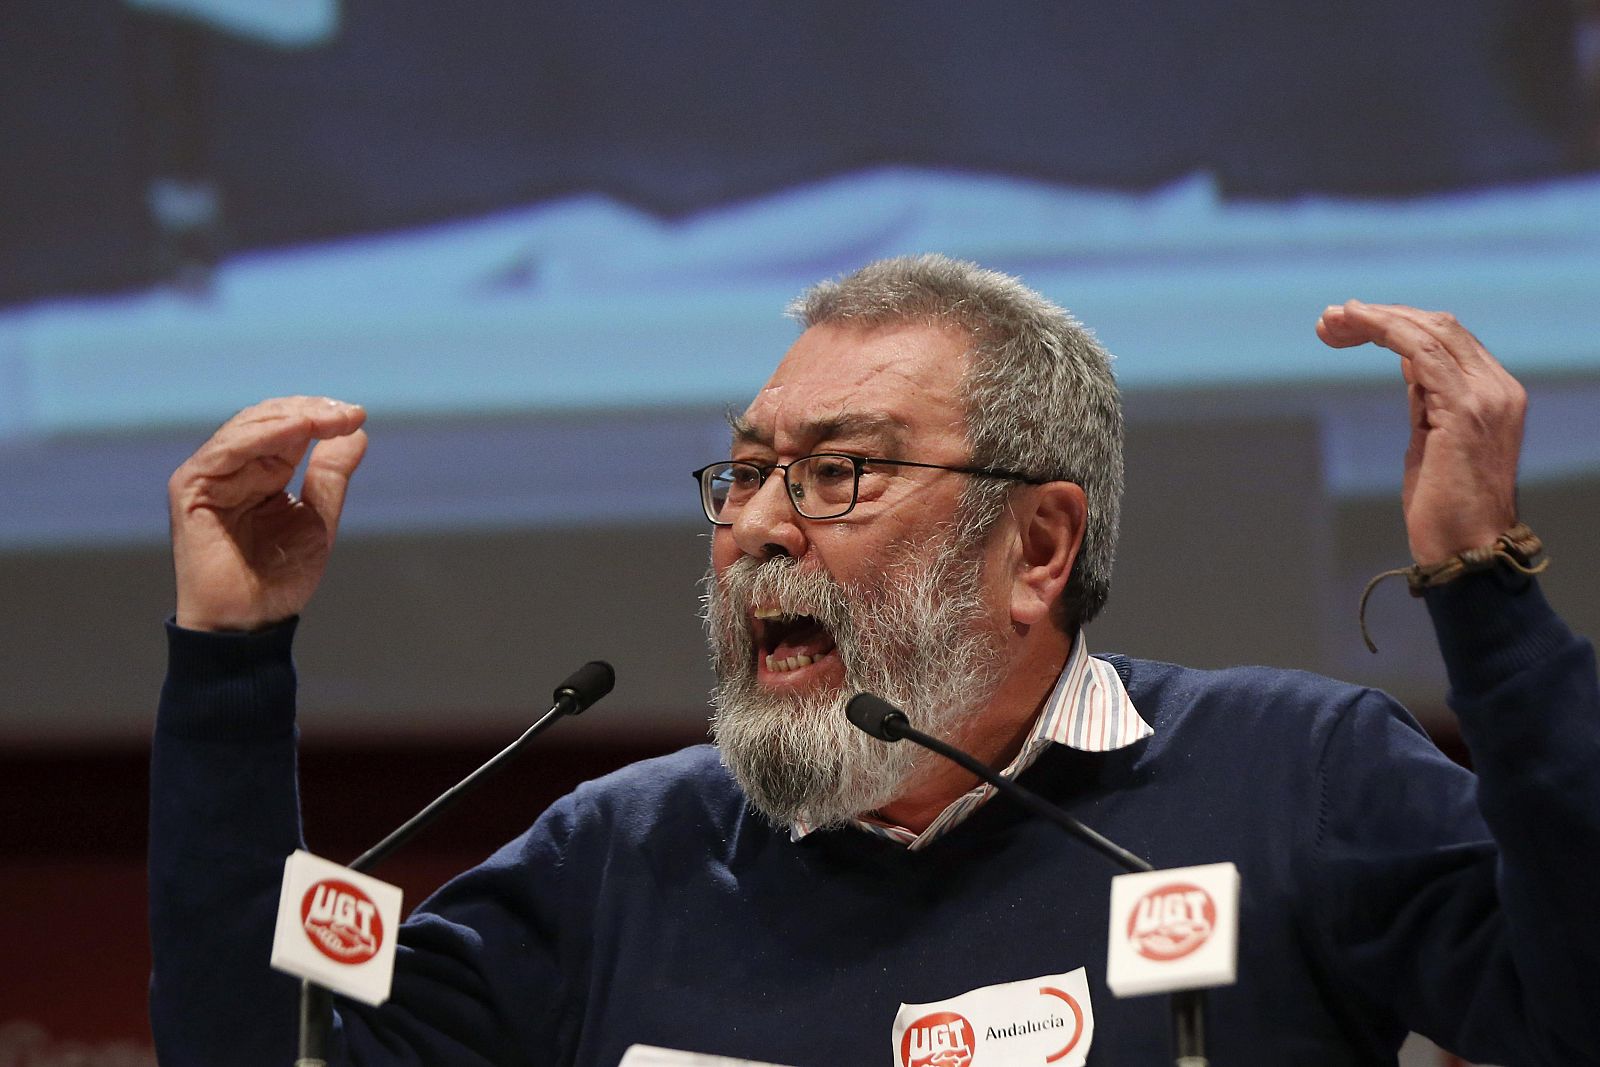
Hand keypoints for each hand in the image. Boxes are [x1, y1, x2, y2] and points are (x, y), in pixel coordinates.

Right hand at [169, 396, 367, 631]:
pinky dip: (264, 435)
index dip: (321, 416)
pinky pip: (227, 450)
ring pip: (249, 427)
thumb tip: (357, 432)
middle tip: (349, 413)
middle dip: (311, 410)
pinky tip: (299, 429)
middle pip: (268, 419)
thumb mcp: (317, 517)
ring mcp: (208, 475)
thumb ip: (330, 475)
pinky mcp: (191, 488)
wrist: (251, 621)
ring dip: (293, 417)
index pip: (287, 427)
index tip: (358, 415)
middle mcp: (232, 467)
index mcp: (260, 471)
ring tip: (330, 418)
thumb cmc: (280, 577)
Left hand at [1316, 301, 1524, 565]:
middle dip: (1380, 315)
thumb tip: (1409, 366)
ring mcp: (1486, 397)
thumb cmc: (1443, 505)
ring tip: (1332, 320)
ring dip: (1376, 319)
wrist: (1464, 548)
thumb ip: (1426, 400)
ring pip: (1430, 331)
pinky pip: (1423, 353)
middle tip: (1330, 318)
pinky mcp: (1464, 410)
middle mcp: (1497, 387)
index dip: (1397, 323)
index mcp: (1494, 392)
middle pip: (1438, 326)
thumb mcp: (1432, 439)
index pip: (1447, 338)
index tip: (1349, 324)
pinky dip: (1387, 332)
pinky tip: (1356, 328)